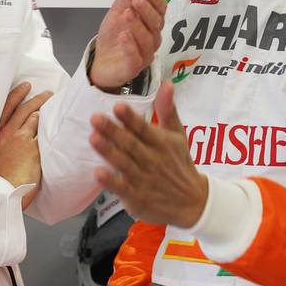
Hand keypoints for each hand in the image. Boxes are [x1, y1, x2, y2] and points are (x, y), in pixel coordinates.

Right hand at [0, 82, 52, 210]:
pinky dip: (51, 126)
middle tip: (47, 93)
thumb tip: (16, 140)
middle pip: (25, 108)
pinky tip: (59, 124)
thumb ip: (5, 144)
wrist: (2, 193)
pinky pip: (44, 132)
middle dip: (37, 98)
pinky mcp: (34, 148)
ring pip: (36, 117)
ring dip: (46, 109)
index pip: (7, 107)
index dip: (17, 94)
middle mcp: (9, 133)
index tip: (25, 86)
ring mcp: (22, 139)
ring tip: (54, 105)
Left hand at [89, 81, 207, 227]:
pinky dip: (110, 181)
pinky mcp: (137, 198)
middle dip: (113, 131)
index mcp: (162, 143)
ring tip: (93, 138)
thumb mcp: (179, 135)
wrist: (192, 203)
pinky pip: (122, 189)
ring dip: (108, 151)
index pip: (144, 129)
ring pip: (124, 163)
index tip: (117, 106)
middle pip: (131, 144)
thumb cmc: (179, 163)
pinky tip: (98, 172)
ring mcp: (144, 180)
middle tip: (95, 118)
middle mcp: (153, 160)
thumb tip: (167, 83)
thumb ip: (168, 109)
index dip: (130, 118)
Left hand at [90, 0, 166, 90]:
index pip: (161, 9)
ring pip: (148, 40)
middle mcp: (152, 38)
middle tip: (137, 0)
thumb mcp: (119, 9)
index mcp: (151, 23)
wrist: (100, 60)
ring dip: (138, 26)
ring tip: (127, 15)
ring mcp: (144, 54)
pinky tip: (123, 36)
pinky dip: (130, 46)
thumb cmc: (114, 36)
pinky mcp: (133, 68)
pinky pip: (135, 58)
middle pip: (156, 24)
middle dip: (147, 10)